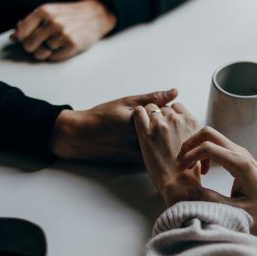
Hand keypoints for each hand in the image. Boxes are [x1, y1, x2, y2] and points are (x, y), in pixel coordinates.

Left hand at [11, 1, 115, 60]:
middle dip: (33, 47)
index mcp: (44, 12)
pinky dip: (56, 56)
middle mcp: (52, 22)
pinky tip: (62, 48)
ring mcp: (63, 34)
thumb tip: (13, 37)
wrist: (95, 16)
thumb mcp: (50, 13)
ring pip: (40, 54)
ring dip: (45, 53)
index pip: (21, 32)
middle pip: (28, 45)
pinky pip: (54, 58)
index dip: (21, 39)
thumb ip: (31, 23)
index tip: (26, 39)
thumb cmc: (70, 16)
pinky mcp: (72, 45)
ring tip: (53, 46)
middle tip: (41, 44)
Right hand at [50, 89, 177, 163]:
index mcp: (141, 124)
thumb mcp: (127, 102)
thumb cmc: (102, 117)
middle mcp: (142, 142)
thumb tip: (174, 92)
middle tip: (157, 118)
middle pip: (169, 133)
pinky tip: (149, 140)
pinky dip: (158, 147)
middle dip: (169, 125)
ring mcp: (140, 154)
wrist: (82, 137)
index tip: (161, 109)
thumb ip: (153, 98)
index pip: (170, 117)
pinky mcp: (138, 162)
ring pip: (164, 145)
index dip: (169, 112)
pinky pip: (156, 154)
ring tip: (153, 129)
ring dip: (164, 137)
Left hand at [133, 103, 215, 205]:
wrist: (179, 182)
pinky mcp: (146, 132)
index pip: (178, 106)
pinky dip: (137, 115)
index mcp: (191, 122)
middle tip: (156, 128)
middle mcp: (177, 119)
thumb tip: (189, 132)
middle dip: (160, 115)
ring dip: (148, 115)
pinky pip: (138, 113)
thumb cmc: (190, 170)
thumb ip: (194, 134)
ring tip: (147, 127)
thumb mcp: (200, 146)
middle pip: (165, 107)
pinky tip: (138, 122)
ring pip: (151, 107)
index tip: (167, 121)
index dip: (171, 113)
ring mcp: (161, 124)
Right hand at [177, 126, 256, 223]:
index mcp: (239, 164)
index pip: (208, 147)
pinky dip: (204, 151)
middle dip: (190, 144)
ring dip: (196, 147)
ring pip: (211, 136)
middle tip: (182, 163)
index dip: (190, 155)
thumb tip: (190, 191)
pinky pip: (217, 144)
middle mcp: (239, 152)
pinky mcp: (238, 154)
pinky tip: (205, 170)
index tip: (181, 169)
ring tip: (191, 168)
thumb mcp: (238, 210)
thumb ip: (213, 200)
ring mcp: (239, 151)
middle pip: (208, 132)